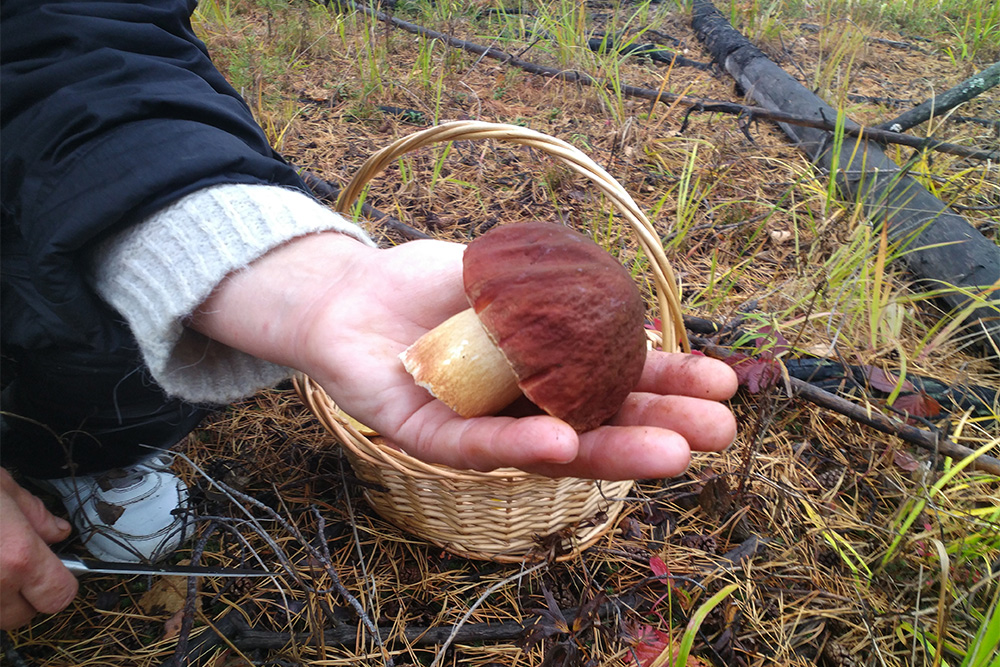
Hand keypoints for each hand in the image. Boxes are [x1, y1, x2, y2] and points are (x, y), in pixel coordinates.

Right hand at [0, 468, 77, 629]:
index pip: (59, 596)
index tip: (57, 570)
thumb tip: (58, 531)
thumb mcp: (2, 488)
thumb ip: (35, 514)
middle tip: (20, 566)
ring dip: (0, 595)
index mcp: (17, 557)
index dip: (61, 583)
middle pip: (24, 615)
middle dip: (26, 594)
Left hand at [191, 232, 737, 478]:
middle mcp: (522, 407)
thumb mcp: (510, 275)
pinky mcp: (426, 438)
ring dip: (609, 450)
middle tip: (719, 432)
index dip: (669, 382)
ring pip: (550, 449)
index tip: (723, 380)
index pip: (618, 381)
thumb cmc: (432, 285)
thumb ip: (564, 294)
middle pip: (597, 424)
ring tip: (672, 454)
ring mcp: (480, 427)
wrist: (348, 292)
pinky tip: (561, 446)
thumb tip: (635, 305)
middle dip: (660, 427)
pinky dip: (518, 446)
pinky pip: (475, 447)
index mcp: (548, 369)